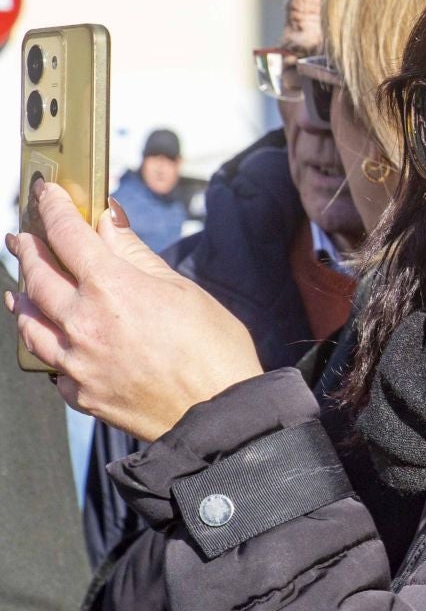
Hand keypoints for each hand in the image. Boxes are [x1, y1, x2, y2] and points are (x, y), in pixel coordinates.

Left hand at [7, 181, 262, 441]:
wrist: (220, 417)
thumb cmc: (215, 354)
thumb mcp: (183, 290)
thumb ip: (136, 255)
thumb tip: (109, 222)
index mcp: (112, 289)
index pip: (67, 233)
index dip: (54, 207)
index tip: (48, 193)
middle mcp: (83, 323)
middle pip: (37, 274)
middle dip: (29, 249)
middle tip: (25, 235)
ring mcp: (76, 361)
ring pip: (29, 321)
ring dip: (22, 297)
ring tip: (20, 287)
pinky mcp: (80, 393)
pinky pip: (49, 363)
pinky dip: (45, 344)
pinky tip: (48, 338)